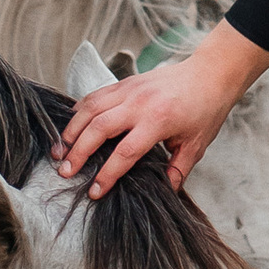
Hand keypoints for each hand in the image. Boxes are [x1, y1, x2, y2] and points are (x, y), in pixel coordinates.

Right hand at [55, 19, 268, 194]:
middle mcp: (139, 103)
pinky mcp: (125, 82)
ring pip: (90, 109)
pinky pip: (95, 96)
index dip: (108, 174)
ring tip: (59, 152)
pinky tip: (70, 127)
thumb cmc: (205, 110)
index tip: (95, 191)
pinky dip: (79, 111)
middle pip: (99, 129)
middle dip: (79, 152)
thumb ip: (177, 170)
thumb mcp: (196, 145)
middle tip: (64, 172)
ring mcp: (129, 89)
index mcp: (158, 121)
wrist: (210, 74)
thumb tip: (164, 193)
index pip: (125, 153)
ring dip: (72, 130)